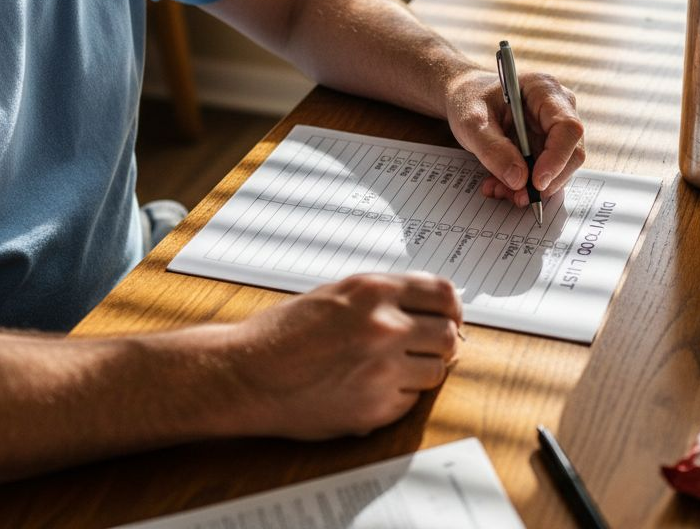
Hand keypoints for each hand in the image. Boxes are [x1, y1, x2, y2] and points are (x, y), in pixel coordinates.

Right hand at [219, 272, 462, 439]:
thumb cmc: (282, 334)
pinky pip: (410, 401)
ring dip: (421, 372)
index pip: (443, 293)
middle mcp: (384, 326)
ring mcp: (382, 369)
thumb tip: (425, 307)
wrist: (246, 374)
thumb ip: (381, 297)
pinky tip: (369, 389)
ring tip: (389, 371)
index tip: (451, 318)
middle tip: (425, 349)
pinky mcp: (375, 408)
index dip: (452, 308)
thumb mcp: (334, 294)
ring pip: (435, 372)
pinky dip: (398, 397)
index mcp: (374, 291)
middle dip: (441, 343)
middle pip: (448, 336)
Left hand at [445, 69, 585, 204]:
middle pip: (571, 153)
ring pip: (560, 170)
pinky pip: (546, 175)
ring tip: (497, 188)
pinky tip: (500, 185)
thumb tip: (520, 180)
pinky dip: (523, 187)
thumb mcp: (472, 123)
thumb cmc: (470, 100)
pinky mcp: (547, 147)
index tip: (536, 182)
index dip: (557, 158)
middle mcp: (558, 109)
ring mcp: (555, 130)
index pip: (568, 127)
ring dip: (530, 188)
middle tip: (516, 196)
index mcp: (544, 90)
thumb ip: (493, 149)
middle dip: (545, 182)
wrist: (467, 100)